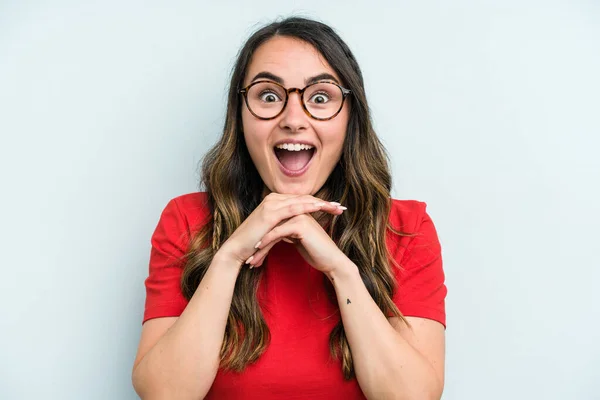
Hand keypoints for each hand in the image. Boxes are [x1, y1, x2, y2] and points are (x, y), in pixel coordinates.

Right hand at [215, 193, 344, 267]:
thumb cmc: (254, 243)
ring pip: (302, 201)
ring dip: (321, 204)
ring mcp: (271, 204)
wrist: (237, 249)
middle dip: (324, 203)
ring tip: (336, 208)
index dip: (319, 204)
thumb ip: (286, 225)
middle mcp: (273, 199)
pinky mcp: (270, 213)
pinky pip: (293, 208)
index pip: (302, 200)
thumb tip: (298, 227)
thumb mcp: (274, 231)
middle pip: (305, 198)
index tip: (335, 208)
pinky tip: (321, 208)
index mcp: (275, 202)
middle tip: (341, 207)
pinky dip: (309, 207)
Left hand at [248, 212, 348, 273]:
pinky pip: (278, 232)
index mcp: (298, 213)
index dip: (262, 237)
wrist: (332, 261)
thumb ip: (287, 233)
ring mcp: (299, 216)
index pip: (274, 223)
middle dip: (258, 241)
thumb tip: (275, 234)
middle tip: (248, 257)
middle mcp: (298, 211)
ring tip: (250, 258)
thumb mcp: (298, 240)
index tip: (251, 251)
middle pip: (271, 225)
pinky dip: (267, 241)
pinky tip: (259, 249)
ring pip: (272, 228)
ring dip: (260, 244)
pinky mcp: (300, 225)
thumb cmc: (316, 252)